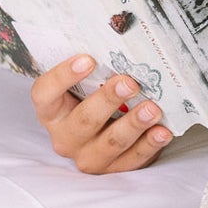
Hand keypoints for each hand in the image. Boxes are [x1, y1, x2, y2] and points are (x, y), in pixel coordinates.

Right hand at [31, 53, 171, 173]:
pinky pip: (133, 159)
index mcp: (52, 112)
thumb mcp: (87, 86)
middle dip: (108, 100)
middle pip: (84, 120)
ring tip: (152, 108)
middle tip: (129, 83)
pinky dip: (150, 145)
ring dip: (133, 124)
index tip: (87, 59)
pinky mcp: (114, 169)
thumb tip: (118, 39)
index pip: (45, 94)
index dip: (62, 77)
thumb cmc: (96, 99)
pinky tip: (162, 132)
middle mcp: (66, 137)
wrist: (109, 132)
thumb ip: (95, 70)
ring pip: (111, 142)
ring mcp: (89, 156)